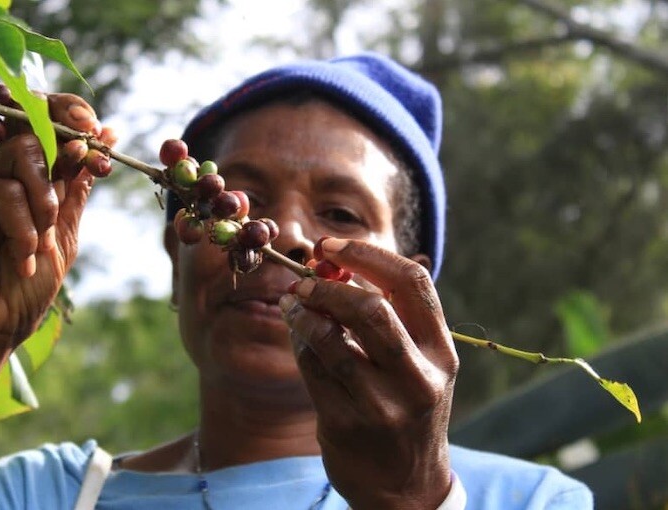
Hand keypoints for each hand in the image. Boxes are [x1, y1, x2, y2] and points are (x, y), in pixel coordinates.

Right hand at [0, 92, 115, 349]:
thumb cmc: (26, 285)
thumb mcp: (65, 233)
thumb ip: (78, 188)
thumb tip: (107, 136)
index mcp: (30, 176)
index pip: (50, 126)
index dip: (74, 119)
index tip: (102, 134)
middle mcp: (1, 171)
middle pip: (36, 133)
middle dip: (60, 178)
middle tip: (58, 220)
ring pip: (23, 156)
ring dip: (43, 208)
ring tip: (38, 247)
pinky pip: (2, 190)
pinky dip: (21, 226)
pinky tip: (20, 256)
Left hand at [281, 238, 457, 509]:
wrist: (404, 487)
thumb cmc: (405, 407)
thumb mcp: (416, 363)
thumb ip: (389, 317)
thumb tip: (333, 265)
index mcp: (441, 352)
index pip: (412, 284)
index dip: (368, 255)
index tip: (330, 246)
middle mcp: (419, 378)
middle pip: (372, 311)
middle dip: (329, 287)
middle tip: (304, 281)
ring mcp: (384, 405)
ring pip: (334, 342)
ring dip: (305, 315)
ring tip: (292, 304)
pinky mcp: (347, 425)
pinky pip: (313, 371)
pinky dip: (299, 344)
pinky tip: (296, 334)